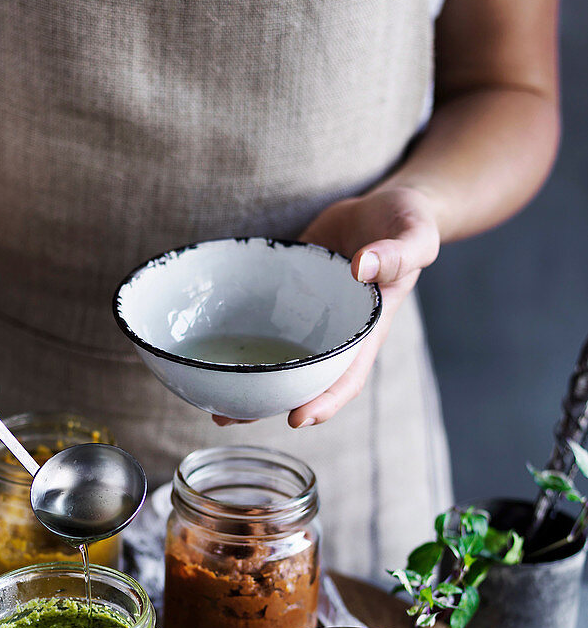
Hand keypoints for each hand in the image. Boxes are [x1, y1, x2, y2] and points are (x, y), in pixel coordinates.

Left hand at [212, 185, 440, 427]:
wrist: (382, 208)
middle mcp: (332, 333)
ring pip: (275, 360)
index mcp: (364, 332)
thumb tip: (361, 267)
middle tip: (230, 417)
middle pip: (300, 382)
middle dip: (268, 404)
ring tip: (212, 402)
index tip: (297, 419)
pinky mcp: (286, 298)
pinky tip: (211, 351)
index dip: (324, 403)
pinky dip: (240, 341)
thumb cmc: (407, 225)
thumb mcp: (415, 237)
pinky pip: (261, 323)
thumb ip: (396, 255)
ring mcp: (306, 319)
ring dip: (247, 383)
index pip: (345, 378)